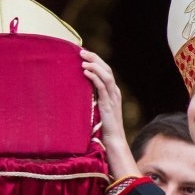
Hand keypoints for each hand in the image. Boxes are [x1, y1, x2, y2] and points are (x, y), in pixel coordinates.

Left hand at [81, 50, 138, 177]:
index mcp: (113, 92)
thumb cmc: (104, 128)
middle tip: (81, 51)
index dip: (96, 61)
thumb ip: (93, 99)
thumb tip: (79, 92)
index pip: (106, 71)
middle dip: (94, 58)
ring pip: (106, 75)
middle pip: (107, 69)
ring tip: (82, 59)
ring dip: (94, 65)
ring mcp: (113, 98)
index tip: (84, 54)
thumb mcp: (98, 109)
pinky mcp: (108, 104)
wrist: (113, 142)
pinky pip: (102, 86)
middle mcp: (115, 92)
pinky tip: (85, 71)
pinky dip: (94, 77)